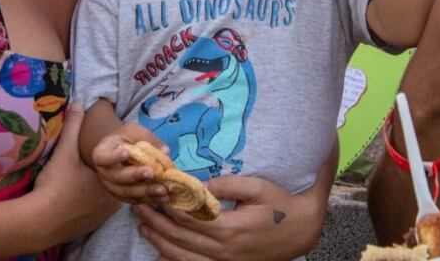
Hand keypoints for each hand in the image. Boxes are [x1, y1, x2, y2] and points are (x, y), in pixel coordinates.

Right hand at [31, 105, 120, 241]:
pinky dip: (100, 204)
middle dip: (130, 175)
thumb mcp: (64, 152)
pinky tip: (90, 198)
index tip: (133, 152)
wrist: (39, 223)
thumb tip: (78, 103)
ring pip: (115, 199)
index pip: (130, 169)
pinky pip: (102, 211)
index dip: (133, 160)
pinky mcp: (91, 226)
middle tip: (130, 165)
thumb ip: (73, 127)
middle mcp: (112, 202)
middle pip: (125, 184)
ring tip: (106, 182)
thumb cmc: (55, 186)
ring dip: (116, 191)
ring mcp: (102, 216)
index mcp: (111, 181)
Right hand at [91, 123, 170, 203]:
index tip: (126, 152)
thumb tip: (165, 151)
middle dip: (135, 176)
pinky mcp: (123, 196)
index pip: (103, 157)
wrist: (120, 151)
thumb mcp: (135, 132)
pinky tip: (163, 198)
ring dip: (145, 192)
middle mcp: (104, 173)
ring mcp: (112, 186)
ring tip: (162, 190)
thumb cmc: (127, 138)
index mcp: (102, 153)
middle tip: (151, 173)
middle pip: (117, 177)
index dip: (113, 157)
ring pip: (126, 193)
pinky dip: (149, 200)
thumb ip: (148, 139)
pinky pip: (134, 200)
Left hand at [135, 175, 324, 260]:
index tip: (155, 190)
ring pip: (183, 256)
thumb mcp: (258, 187)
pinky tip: (160, 257)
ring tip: (143, 227)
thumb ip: (229, 185)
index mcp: (228, 228)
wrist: (301, 231)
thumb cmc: (281, 204)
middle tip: (138, 206)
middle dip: (156, 221)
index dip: (168, 204)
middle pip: (180, 237)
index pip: (188, 217)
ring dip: (160, 242)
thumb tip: (202, 185)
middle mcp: (223, 250)